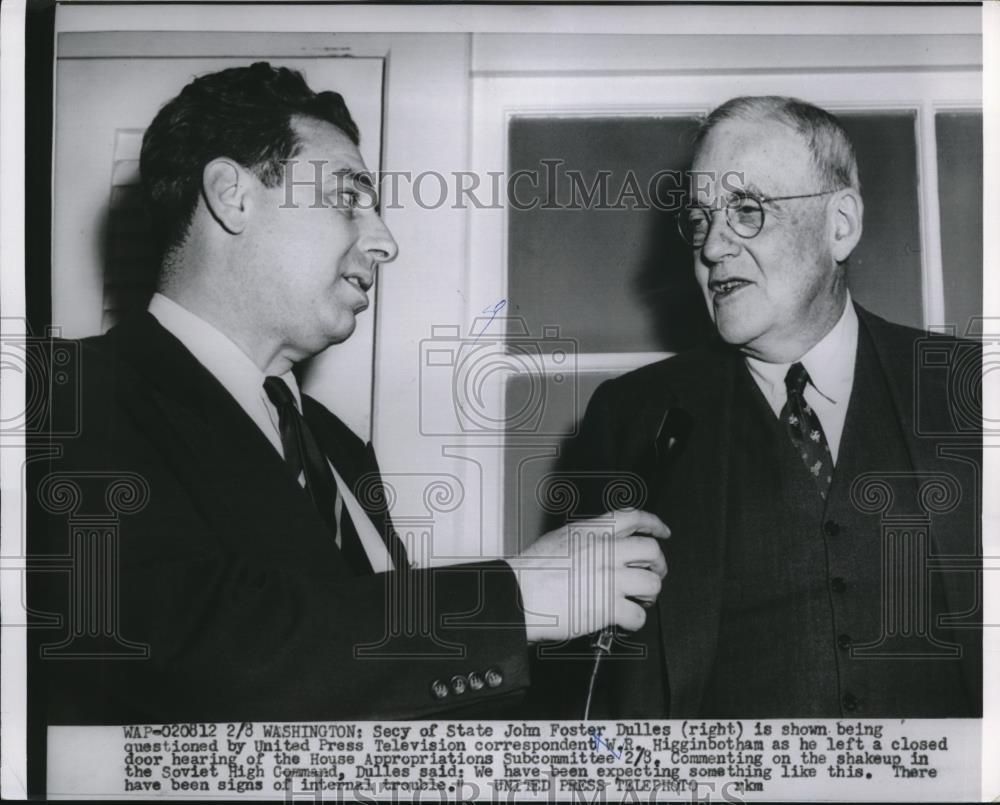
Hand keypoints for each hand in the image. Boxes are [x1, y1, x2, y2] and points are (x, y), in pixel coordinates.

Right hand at [506, 509, 668, 643]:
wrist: (518, 595)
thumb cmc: (530, 572)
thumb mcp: (559, 538)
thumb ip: (586, 537)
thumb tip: (604, 542)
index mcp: (591, 532)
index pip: (633, 517)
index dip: (653, 524)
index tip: (662, 531)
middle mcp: (604, 551)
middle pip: (651, 551)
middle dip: (658, 565)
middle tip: (653, 573)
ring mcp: (608, 579)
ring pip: (651, 583)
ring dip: (649, 594)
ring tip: (639, 599)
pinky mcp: (607, 607)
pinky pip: (637, 614)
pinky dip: (635, 621)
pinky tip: (625, 620)